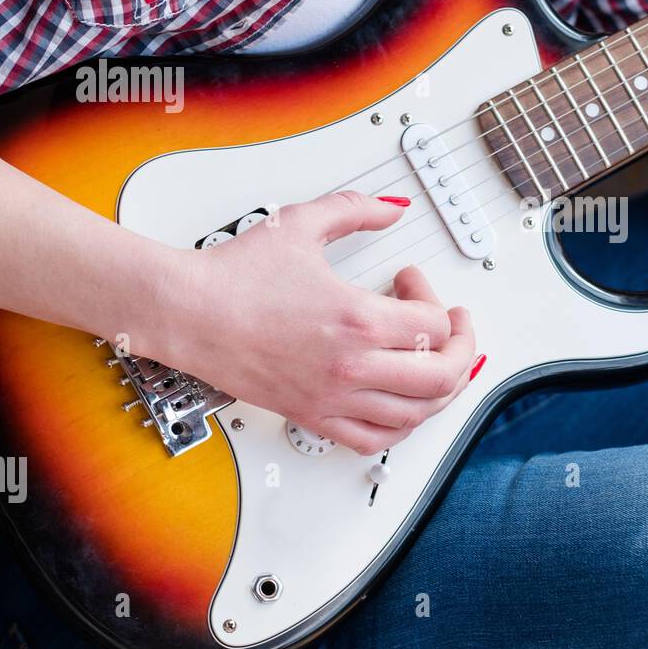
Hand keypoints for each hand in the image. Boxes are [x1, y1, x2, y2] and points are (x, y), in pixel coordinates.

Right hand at [159, 191, 478, 454]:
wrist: (185, 311)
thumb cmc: (232, 276)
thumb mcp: (302, 224)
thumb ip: (355, 210)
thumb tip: (391, 208)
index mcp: (357, 319)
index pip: (433, 323)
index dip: (435, 297)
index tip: (413, 282)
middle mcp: (351, 366)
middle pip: (441, 375)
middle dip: (462, 349)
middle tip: (455, 328)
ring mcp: (333, 397)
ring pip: (417, 413)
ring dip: (441, 389)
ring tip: (440, 365)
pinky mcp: (312, 416)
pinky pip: (375, 440)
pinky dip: (402, 426)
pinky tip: (405, 405)